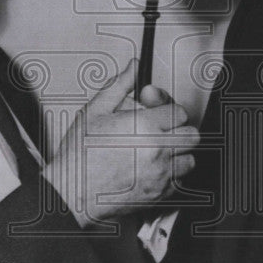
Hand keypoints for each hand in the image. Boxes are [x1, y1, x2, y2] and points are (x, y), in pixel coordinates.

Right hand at [43, 60, 197, 227]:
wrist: (71, 194)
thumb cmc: (78, 157)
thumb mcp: (94, 111)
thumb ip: (119, 85)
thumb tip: (133, 68)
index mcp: (144, 126)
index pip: (178, 112)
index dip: (167, 110)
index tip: (157, 114)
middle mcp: (157, 150)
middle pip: (191, 134)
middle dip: (178, 130)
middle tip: (160, 131)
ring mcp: (160, 175)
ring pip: (189, 159)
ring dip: (177, 154)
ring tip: (157, 151)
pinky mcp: (158, 195)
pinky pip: (180, 182)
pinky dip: (171, 176)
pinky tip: (153, 170)